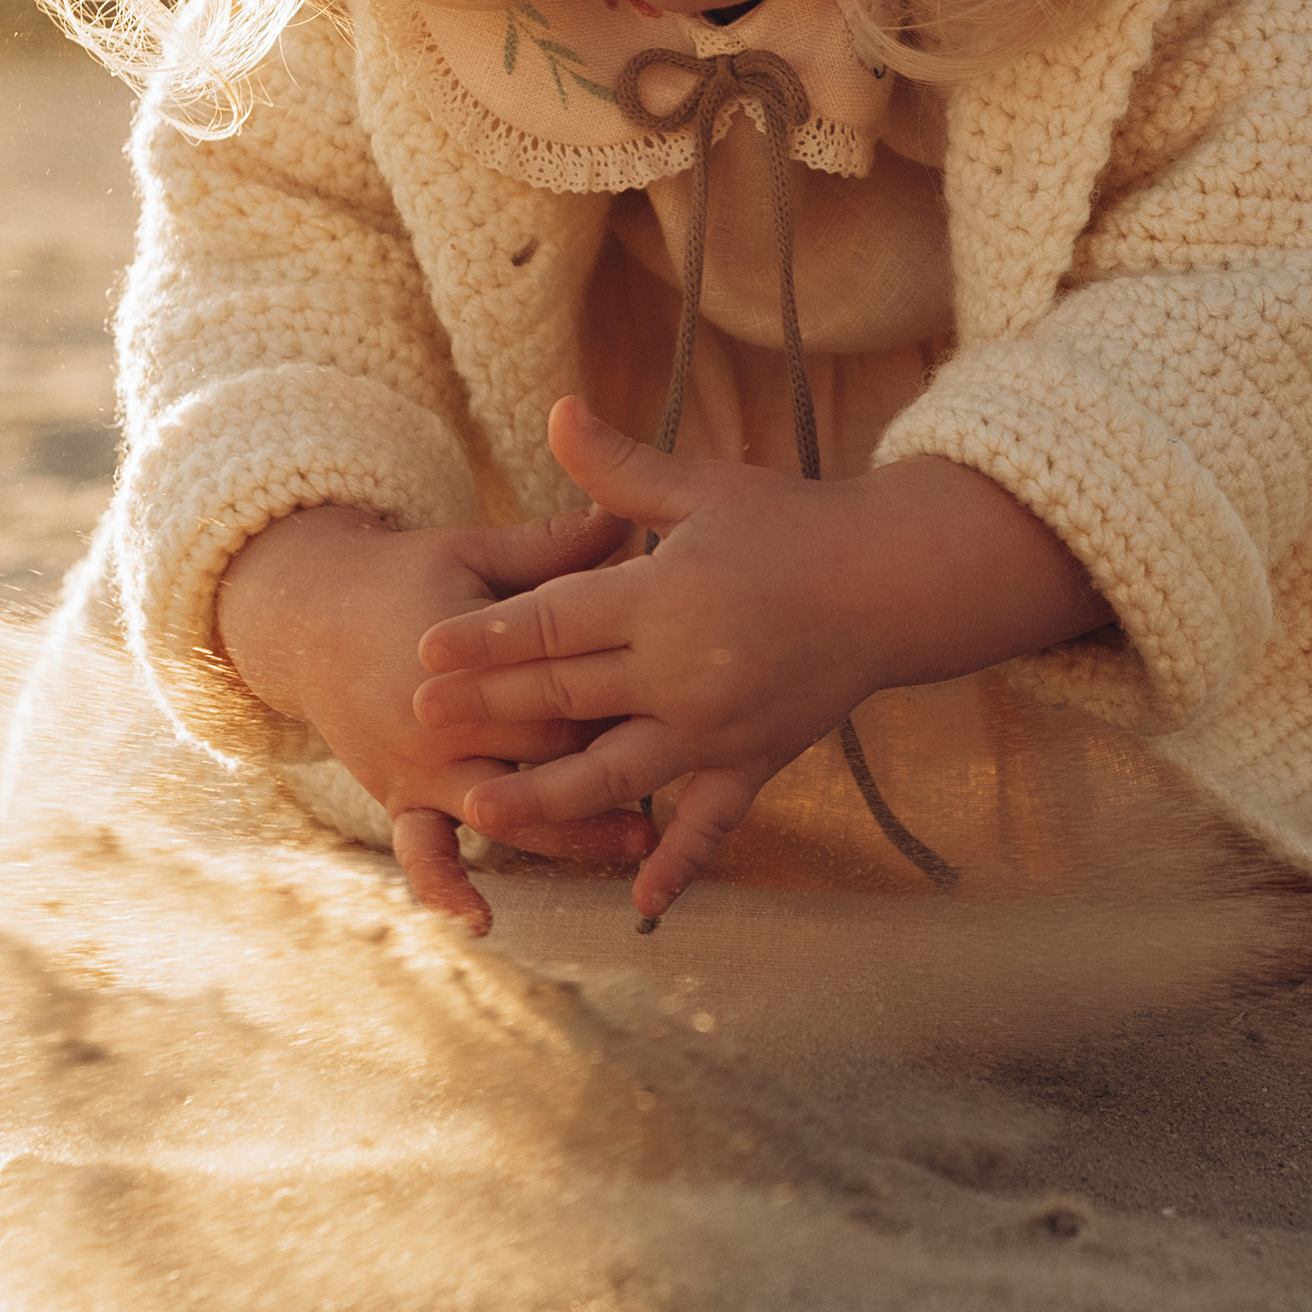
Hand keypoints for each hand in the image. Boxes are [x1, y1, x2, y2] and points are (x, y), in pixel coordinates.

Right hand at [213, 499, 656, 933]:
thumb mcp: (475, 552)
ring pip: (504, 812)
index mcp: (463, 658)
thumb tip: (629, 517)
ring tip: (637, 844)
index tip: (685, 692)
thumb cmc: (407, 575)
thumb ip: (552, 548)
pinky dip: (445, 887)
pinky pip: (422, 853)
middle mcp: (439, 722)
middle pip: (541, 756)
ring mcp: (417, 769)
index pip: (557, 687)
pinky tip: (481, 920)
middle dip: (610, 763)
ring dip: (569, 834)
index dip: (620, 694)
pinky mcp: (400, 799)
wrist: (308, 619)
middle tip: (689, 767)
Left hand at [413, 397, 1106, 922]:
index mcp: (661, 597)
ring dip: (545, 797)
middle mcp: (680, 671)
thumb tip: (555, 412)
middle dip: (488, 709)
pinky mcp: (754, 761)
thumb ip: (621, 469)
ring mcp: (716, 727)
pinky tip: (638, 900)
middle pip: (566, 696)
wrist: (893, 582)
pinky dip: (677, 861)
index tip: (424, 648)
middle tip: (418, 720)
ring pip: (614, 773)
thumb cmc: (794, 524)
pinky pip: (709, 821)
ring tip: (481, 812)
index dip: (485, 635)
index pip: (553, 621)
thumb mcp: (704, 487)